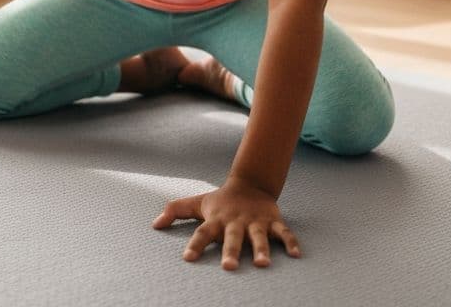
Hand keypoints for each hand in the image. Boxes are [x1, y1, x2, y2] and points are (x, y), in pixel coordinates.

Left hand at [152, 176, 300, 268]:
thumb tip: (154, 223)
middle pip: (232, 237)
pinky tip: (296, 255)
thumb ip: (176, 211)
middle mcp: (236, 221)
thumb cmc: (220, 201)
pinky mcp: (272, 220)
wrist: (250, 183)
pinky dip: (290, 242)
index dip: (195, 245)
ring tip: (262, 264)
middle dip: (230, 251)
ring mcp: (255, 221)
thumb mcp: (198, 204)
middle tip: (229, 267)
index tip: (187, 259)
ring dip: (261, 249)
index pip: (202, 232)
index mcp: (217, 219)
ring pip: (258, 236)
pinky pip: (283, 232)